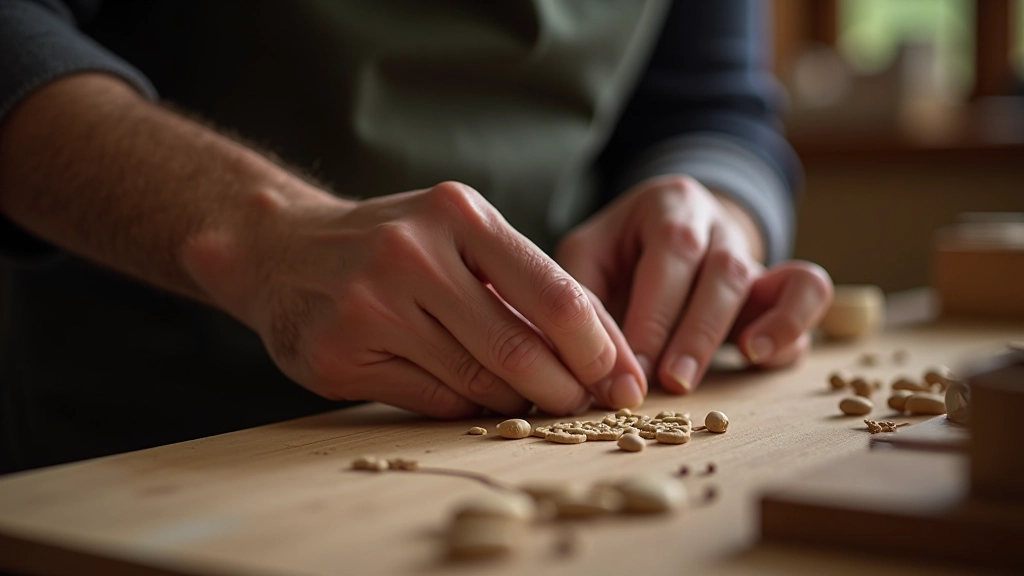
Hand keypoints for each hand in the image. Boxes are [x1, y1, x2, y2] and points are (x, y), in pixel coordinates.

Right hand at [184, 181, 645, 417]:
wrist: (282, 250)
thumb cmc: (394, 243)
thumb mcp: (458, 234)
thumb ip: (525, 282)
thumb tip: (605, 348)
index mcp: (458, 215)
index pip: (555, 294)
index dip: (601, 347)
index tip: (625, 378)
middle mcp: (413, 255)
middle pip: (519, 349)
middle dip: (567, 389)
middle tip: (589, 405)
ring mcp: (371, 306)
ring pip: (478, 381)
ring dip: (518, 401)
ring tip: (535, 399)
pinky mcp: (342, 355)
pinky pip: (435, 399)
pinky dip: (468, 404)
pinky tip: (475, 395)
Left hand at [556, 175, 832, 392]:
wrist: (663, 232)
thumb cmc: (618, 251)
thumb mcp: (586, 256)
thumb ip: (584, 297)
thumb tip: (589, 363)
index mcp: (668, 204)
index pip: (671, 251)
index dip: (655, 313)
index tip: (633, 366)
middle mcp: (716, 224)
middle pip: (721, 270)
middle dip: (694, 333)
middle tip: (669, 384)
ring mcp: (751, 252)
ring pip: (761, 282)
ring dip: (733, 335)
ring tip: (706, 376)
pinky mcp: (776, 283)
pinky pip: (807, 293)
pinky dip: (791, 324)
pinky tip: (758, 357)